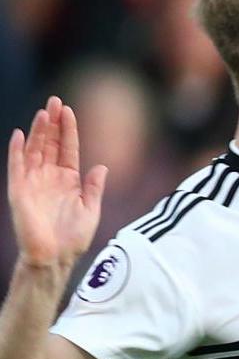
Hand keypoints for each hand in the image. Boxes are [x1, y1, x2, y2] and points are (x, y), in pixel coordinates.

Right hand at [8, 97, 107, 271]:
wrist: (55, 257)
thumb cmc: (73, 237)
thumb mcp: (91, 210)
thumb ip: (94, 188)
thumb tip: (101, 166)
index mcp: (68, 180)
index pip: (67, 148)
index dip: (68, 130)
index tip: (69, 110)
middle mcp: (49, 178)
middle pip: (50, 144)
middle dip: (52, 123)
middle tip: (55, 100)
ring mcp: (33, 182)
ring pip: (35, 150)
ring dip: (38, 131)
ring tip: (43, 112)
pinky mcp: (19, 190)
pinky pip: (17, 166)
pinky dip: (17, 150)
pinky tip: (20, 134)